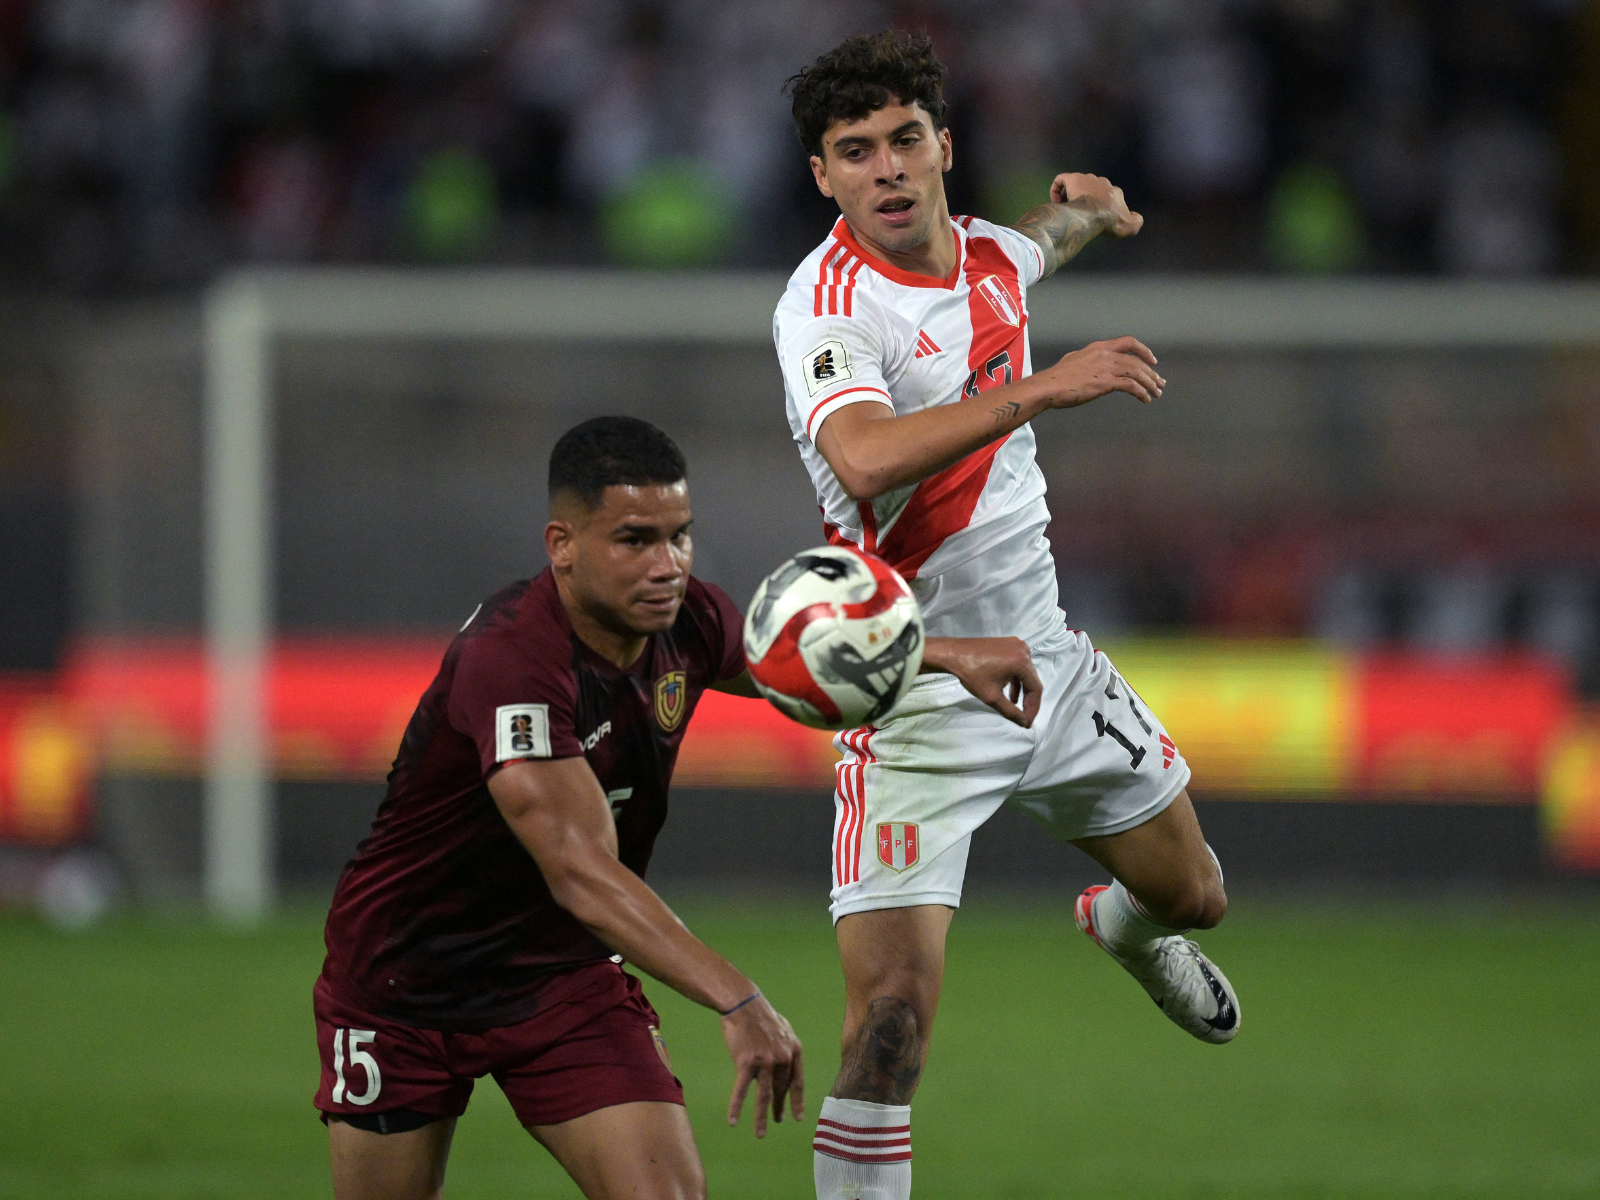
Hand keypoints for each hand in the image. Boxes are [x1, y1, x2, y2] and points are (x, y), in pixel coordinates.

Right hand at [722, 994, 804, 1137]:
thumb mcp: (782, 1030)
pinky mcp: (746, 1063)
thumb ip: (786, 1049)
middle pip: (780, 1091)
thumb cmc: (761, 1015)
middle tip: (777, 1121)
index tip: (797, 1117)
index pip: (797, 1082)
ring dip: (762, 1118)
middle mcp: (782, 1058)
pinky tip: (733, 1121)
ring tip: (761, 1134)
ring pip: (764, 1097)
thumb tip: (785, 1066)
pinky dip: (736, 1107)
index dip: (797, 1101)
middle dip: (778, 1108)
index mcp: (794, 1050)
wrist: (743, 1003)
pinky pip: (741, 1091)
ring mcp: (765, 1061)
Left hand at [922, 637, 1041, 727]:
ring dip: (1021, 689)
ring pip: (1024, 672)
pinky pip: (1017, 664)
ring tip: (1013, 705)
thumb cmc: (972, 674)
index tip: (1028, 722)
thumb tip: (1025, 723)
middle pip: (1032, 680)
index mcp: (1022, 661)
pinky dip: (1014, 678)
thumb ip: (1011, 712)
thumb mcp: (992, 697)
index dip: (1033, 707)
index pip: (1036, 688)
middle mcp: (1024, 650)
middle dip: (1027, 700)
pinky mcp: (1008, 644)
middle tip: (1023, 717)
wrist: (953, 654)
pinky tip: (1007, 690)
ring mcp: (1016, 644)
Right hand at [1036, 336, 1163, 408]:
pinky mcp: (1105, 382)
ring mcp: (1106, 368)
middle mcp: (1105, 355)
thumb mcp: (1074, 361)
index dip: (1143, 351)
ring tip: (1156, 393)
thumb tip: (1090, 366)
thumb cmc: (1056, 378)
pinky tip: (1145, 399)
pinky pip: (1131, 386)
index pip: (1128, 342)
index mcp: (1098, 348)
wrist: (1048, 387)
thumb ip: (1087, 361)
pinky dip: (1141, 392)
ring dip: (1149, 383)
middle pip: (1136, 361)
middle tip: (1159, 382)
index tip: (1152, 361)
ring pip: (1137, 372)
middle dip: (1151, 372)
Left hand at [1049, 172, 1142, 237]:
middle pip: (1091, 188)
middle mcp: (1101, 182)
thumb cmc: (1112, 222)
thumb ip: (1135, 222)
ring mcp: (1087, 179)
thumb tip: (1137, 217)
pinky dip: (1057, 189)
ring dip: (1071, 194)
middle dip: (1085, 198)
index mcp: (1114, 192)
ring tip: (1068, 207)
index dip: (1098, 206)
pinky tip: (1058, 201)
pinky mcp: (1073, 179)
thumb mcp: (1129, 226)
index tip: (1094, 217)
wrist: (1097, 215)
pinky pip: (1061, 179)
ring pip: (1076, 184)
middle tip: (1079, 212)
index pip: (1106, 195)